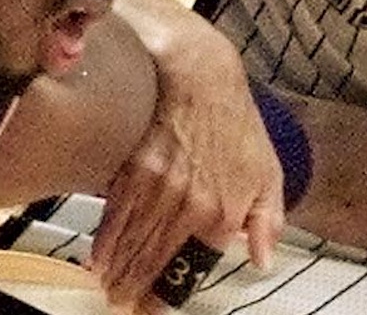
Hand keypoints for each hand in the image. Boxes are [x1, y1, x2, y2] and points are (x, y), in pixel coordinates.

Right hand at [90, 21, 283, 310]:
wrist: (203, 76)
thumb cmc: (237, 123)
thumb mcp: (269, 173)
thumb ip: (267, 222)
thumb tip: (262, 259)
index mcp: (223, 213)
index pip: (188, 267)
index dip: (165, 292)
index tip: (150, 307)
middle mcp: (189, 205)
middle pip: (153, 259)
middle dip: (134, 287)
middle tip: (121, 303)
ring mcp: (159, 186)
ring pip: (132, 241)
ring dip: (118, 269)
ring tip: (108, 288)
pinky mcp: (135, 166)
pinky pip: (116, 212)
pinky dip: (105, 238)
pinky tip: (97, 256)